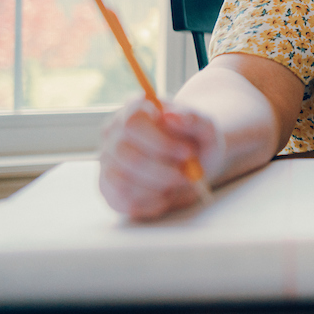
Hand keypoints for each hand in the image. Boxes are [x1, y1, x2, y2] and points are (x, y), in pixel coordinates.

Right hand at [98, 97, 224, 219]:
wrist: (194, 162)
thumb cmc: (197, 141)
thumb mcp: (205, 127)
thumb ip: (193, 118)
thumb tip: (171, 116)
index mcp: (134, 109)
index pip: (132, 123)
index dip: (160, 141)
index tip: (187, 153)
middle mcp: (113, 132)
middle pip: (127, 155)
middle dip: (162, 171)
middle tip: (187, 176)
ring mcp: (107, 160)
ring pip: (122, 181)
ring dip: (157, 187)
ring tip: (176, 183)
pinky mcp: (108, 186)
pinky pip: (122, 201)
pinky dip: (148, 203)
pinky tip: (166, 196)